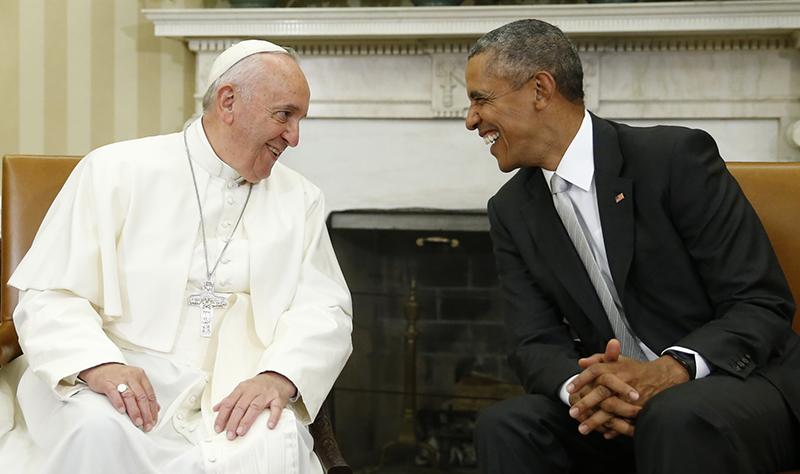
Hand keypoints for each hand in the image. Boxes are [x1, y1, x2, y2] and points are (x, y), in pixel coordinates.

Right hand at [79, 362, 159, 431]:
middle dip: (146, 413)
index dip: (153, 410)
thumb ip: (145, 394)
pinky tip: (122, 411)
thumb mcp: (134, 381)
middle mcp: (132, 377)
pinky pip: (114, 393)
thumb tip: (156, 408)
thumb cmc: (118, 376)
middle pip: (142, 397)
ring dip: (135, 411)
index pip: (150, 395)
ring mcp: (119, 379)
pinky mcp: (107, 382)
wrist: (100, 367)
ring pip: (130, 396)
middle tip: (147, 425)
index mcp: (141, 377)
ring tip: (137, 422)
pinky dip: (119, 403)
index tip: (153, 421)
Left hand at [213, 371, 296, 439]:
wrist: (278, 377)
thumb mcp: (242, 389)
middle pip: (240, 406)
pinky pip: (276, 408)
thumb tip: (215, 409)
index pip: (229, 403)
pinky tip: (269, 426)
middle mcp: (253, 390)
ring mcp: (266, 394)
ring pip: (255, 407)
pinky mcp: (278, 398)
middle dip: (233, 421)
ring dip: (247, 420)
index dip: (222, 416)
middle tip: (230, 434)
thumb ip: (229, 399)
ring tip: (241, 432)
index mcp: (242, 388)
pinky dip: (273, 417)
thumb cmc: (258, 386)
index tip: (218, 428)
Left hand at [568, 342, 689, 435]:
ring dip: (595, 420)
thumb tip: (581, 362)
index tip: (569, 389)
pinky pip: (625, 421)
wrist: (664, 377)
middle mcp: (623, 382)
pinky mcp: (640, 409)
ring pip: (611, 410)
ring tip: (582, 429)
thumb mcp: (619, 360)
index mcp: (616, 368)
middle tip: (572, 412)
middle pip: (601, 392)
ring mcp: (631, 397)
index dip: (581, 380)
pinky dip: (615, 429)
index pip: (595, 371)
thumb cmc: (636, 370)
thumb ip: (599, 359)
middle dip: (585, 404)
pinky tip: (604, 434)